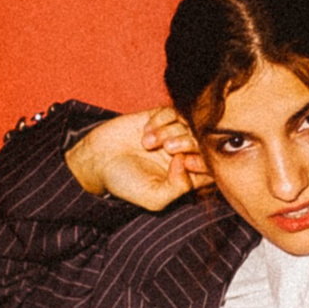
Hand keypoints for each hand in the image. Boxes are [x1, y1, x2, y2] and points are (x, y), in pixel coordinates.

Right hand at [66, 107, 213, 208]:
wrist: (95, 160)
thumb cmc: (123, 183)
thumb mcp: (153, 198)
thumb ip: (178, 188)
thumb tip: (188, 162)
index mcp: (188, 176)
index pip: (213, 165)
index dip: (204, 160)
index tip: (183, 163)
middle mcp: (184, 154)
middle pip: (204, 140)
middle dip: (188, 142)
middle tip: (167, 149)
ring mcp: (173, 133)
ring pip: (189, 123)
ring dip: (170, 131)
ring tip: (148, 143)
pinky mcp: (160, 117)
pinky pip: (173, 110)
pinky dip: (161, 120)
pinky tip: (145, 132)